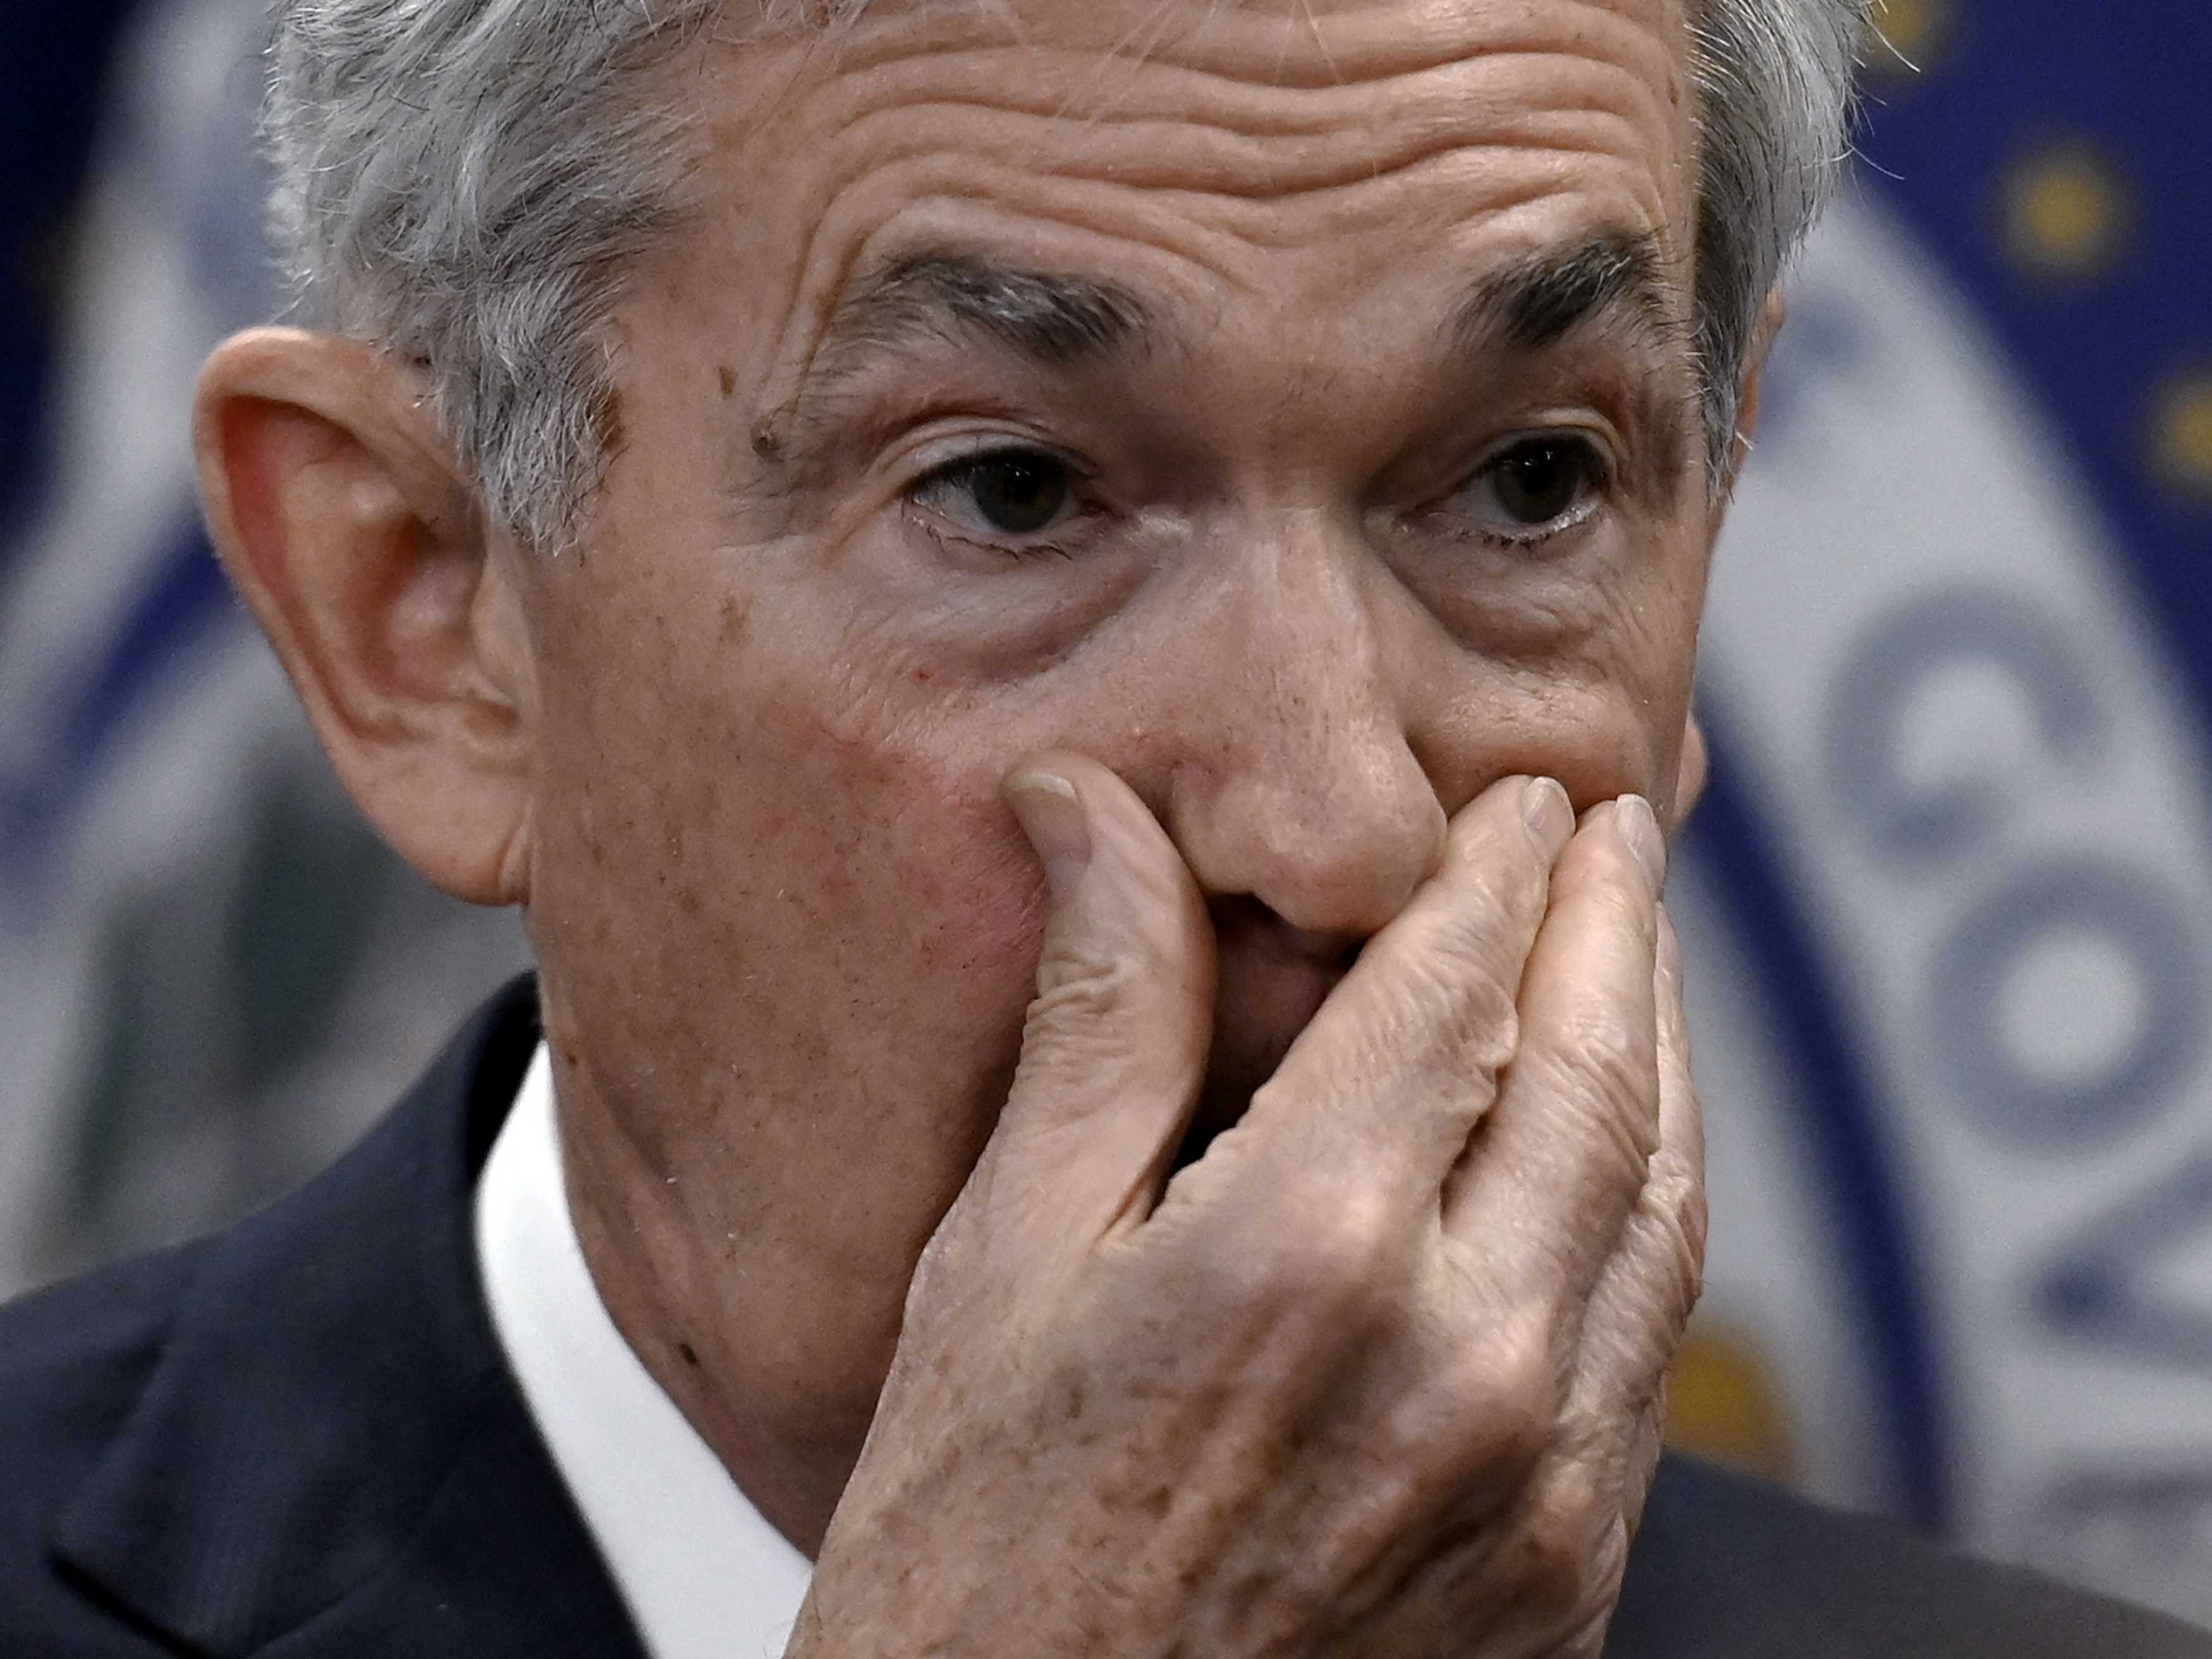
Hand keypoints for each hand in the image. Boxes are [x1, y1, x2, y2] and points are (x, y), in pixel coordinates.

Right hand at [790, 757, 1702, 1658]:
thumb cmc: (976, 1558)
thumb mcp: (999, 1265)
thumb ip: (1098, 1022)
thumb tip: (1094, 813)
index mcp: (1308, 1251)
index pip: (1454, 990)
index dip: (1499, 871)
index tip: (1525, 801)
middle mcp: (1463, 1360)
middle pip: (1593, 1075)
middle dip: (1617, 930)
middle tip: (1621, 838)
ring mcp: (1539, 1482)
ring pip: (1660, 1206)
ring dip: (1663, 1059)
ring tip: (1642, 966)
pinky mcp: (1567, 1575)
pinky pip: (1653, 1350)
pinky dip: (1654, 1215)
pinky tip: (1619, 1162)